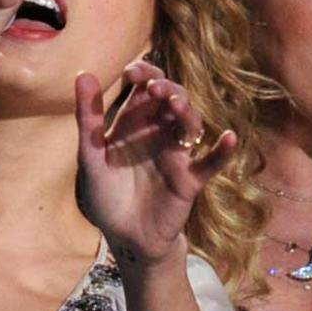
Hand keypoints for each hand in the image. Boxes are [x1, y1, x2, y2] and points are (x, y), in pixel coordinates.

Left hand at [74, 61, 236, 265]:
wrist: (123, 237)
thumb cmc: (106, 194)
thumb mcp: (90, 155)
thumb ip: (88, 117)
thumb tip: (82, 73)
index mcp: (134, 123)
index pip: (145, 87)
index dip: (143, 74)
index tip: (132, 73)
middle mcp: (159, 132)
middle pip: (172, 98)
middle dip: (166, 87)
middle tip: (154, 88)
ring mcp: (177, 154)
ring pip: (191, 124)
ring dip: (187, 112)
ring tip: (176, 104)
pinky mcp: (190, 179)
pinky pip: (211, 163)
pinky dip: (222, 151)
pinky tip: (229, 138)